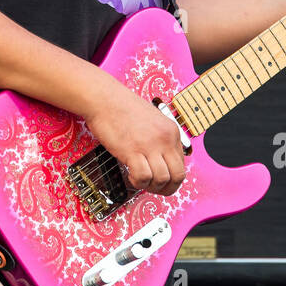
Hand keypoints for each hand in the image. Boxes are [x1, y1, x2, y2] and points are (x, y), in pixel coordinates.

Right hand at [83, 80, 185, 195]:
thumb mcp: (152, 120)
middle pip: (178, 176)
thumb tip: (161, 160)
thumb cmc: (122, 107)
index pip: (182, 164)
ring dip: (151, 185)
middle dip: (167, 188)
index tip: (158, 177)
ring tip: (139, 178)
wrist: (104, 98)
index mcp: (172, 131)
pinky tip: (131, 175)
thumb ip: (160, 138)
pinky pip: (144, 177)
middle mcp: (165, 139)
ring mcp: (150, 145)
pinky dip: (138, 182)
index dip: (171, 177)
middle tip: (153, 186)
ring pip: (162, 179)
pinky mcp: (132, 150)